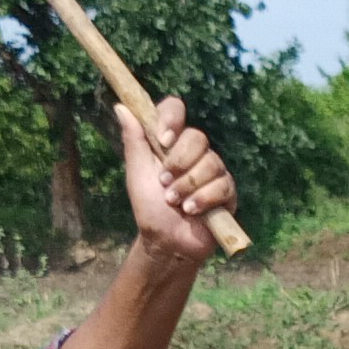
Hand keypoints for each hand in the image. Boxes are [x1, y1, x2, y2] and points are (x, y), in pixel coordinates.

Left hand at [114, 95, 236, 263]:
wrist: (166, 241)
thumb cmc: (150, 208)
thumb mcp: (137, 172)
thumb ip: (133, 140)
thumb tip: (121, 107)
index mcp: (171, 142)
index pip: (176, 110)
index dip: (172, 118)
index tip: (163, 139)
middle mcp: (195, 152)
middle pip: (197, 137)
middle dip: (178, 163)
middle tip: (164, 184)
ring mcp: (214, 170)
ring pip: (210, 162)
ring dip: (188, 186)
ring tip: (176, 203)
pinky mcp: (227, 191)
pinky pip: (222, 185)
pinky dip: (203, 199)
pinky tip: (192, 211)